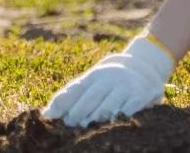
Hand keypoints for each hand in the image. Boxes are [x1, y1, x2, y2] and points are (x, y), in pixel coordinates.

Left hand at [43, 35, 173, 127]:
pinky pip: (132, 105)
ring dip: (99, 114)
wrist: (143, 65)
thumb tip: (46, 115)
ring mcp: (125, 86)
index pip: (75, 89)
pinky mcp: (141, 94)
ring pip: (110, 102)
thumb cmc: (109, 81)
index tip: (52, 116)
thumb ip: (70, 97)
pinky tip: (115, 122)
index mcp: (92, 77)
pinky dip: (123, 113)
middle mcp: (108, 79)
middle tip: (69, 124)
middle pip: (91, 96)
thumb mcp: (90, 83)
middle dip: (79, 111)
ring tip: (89, 125)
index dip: (63, 103)